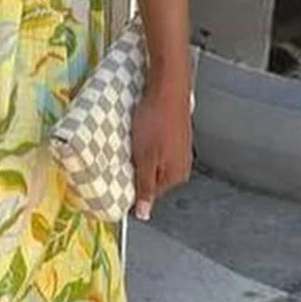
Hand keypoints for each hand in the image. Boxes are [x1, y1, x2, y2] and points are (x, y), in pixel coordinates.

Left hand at [130, 82, 192, 219]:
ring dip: (141, 153)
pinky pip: (157, 145)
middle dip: (137, 167)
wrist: (166, 88)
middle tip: (125, 154)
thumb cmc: (155, 122)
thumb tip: (144, 213)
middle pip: (152, 176)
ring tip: (133, 140)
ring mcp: (180, 148)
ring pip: (154, 160)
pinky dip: (147, 141)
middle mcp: (182, 165)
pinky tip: (141, 130)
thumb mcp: (145, 159)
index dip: (132, 183)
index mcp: (176, 176)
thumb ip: (145, 187)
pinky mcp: (176, 133)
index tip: (118, 173)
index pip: (149, 193)